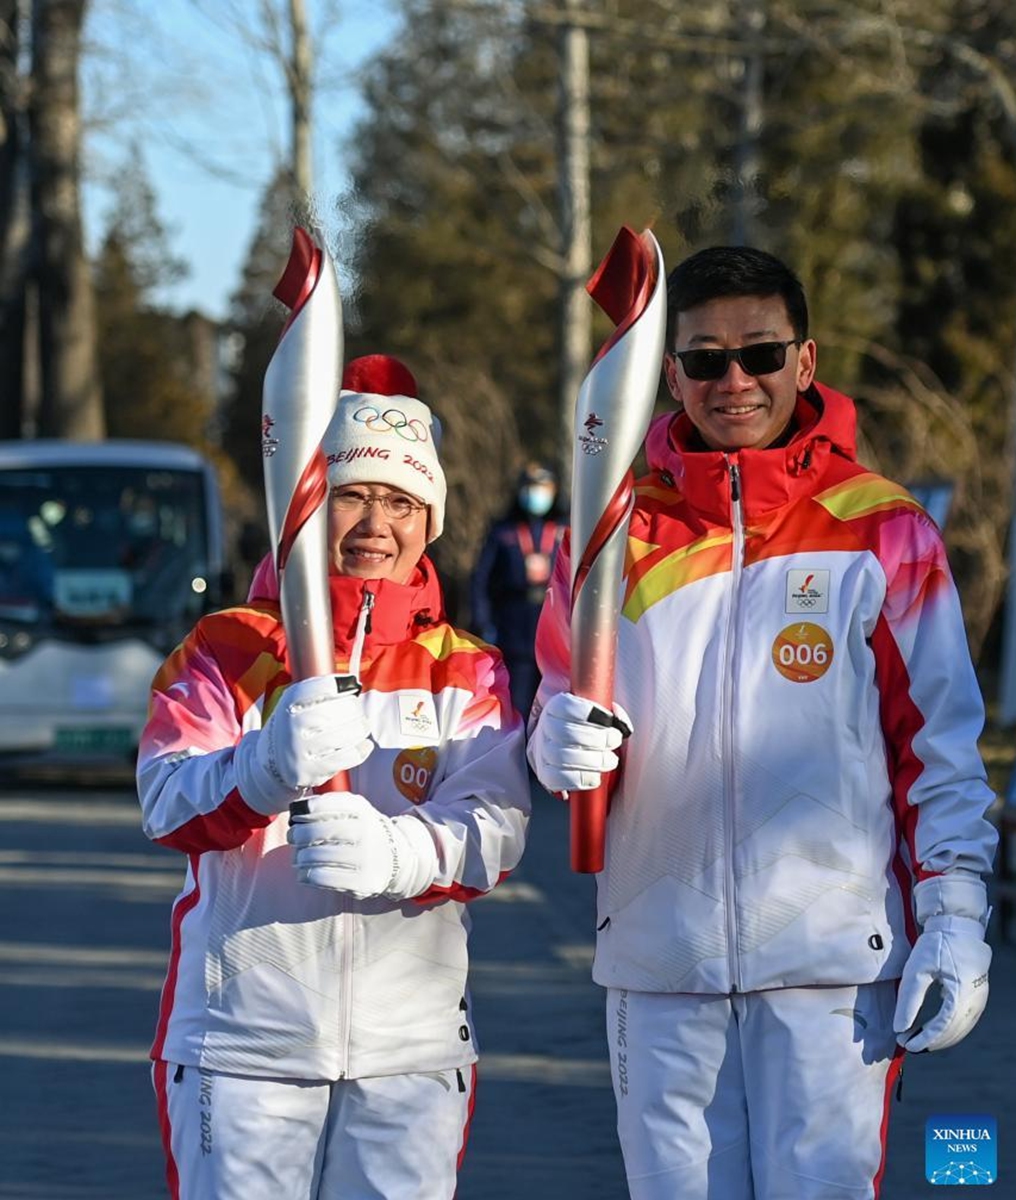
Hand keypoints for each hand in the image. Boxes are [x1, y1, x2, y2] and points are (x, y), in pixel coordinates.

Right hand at [234, 675, 372, 814]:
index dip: (343, 688)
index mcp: (291, 701)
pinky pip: (347, 757)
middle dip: (355, 710)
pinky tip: (362, 745)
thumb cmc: (293, 727)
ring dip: (361, 729)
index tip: (349, 691)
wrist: (271, 763)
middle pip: (342, 710)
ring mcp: (301, 748)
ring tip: (361, 728)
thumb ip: (320, 689)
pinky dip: (361, 749)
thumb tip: (351, 684)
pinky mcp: (310, 770)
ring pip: (348, 734)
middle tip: (357, 713)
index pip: (326, 687)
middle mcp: (294, 723)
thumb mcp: (296, 702)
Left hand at [287, 791, 438, 899]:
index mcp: (362, 810)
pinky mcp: (362, 882)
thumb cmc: (364, 831)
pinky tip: (305, 873)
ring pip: (316, 856)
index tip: (296, 816)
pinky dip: (306, 875)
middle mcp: (366, 831)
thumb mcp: (356, 810)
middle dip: (297, 835)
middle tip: (292, 838)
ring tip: (298, 858)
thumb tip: (297, 809)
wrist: (395, 858)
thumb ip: (330, 805)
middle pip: (318, 832)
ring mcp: (365, 858)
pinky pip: (322, 878)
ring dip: (299, 857)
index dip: (306, 811)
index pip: (326, 805)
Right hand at [527, 691, 632, 794]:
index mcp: (556, 709)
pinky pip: (557, 779)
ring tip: (610, 760)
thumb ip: (609, 711)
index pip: (565, 706)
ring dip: (593, 761)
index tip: (608, 719)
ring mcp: (543, 752)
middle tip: (614, 740)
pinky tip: (594, 778)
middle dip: (597, 738)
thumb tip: (621, 722)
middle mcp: (546, 729)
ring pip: (563, 757)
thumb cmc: (585, 728)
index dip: (588, 712)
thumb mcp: (595, 713)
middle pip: (566, 733)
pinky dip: (579, 780)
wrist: (564, 748)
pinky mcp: (545, 774)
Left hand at [893, 873, 991, 1052]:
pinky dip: (948, 1030)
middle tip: (907, 1044)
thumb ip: (909, 1000)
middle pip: (953, 1032)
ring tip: (916, 1039)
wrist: (958, 927)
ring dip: (939, 1038)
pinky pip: (964, 1021)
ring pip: (961, 1029)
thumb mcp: (917, 969)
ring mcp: (979, 999)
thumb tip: (899, 1027)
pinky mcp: (977, 996)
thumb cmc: (937, 944)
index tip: (906, 1044)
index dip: (925, 1040)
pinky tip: (931, 1030)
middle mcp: (975, 1000)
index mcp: (961, 993)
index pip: (943, 1027)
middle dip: (930, 1042)